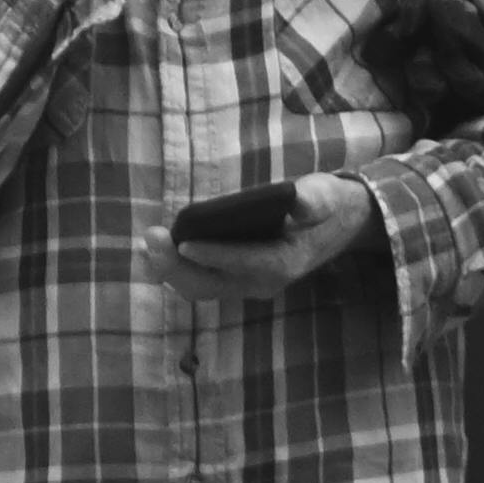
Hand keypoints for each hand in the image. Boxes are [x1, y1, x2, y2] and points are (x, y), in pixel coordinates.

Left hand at [169, 172, 376, 296]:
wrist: (335, 224)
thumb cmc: (325, 205)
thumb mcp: (325, 196)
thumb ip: (314, 201)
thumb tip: (298, 202)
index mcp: (282, 263)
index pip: (244, 263)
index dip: (213, 255)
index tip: (185, 243)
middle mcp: (260, 282)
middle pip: (209, 284)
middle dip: (176, 265)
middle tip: (153, 237)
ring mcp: (244, 284)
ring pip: (198, 286)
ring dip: (169, 268)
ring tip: (147, 242)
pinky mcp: (233, 278)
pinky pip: (198, 280)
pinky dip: (175, 267)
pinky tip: (155, 248)